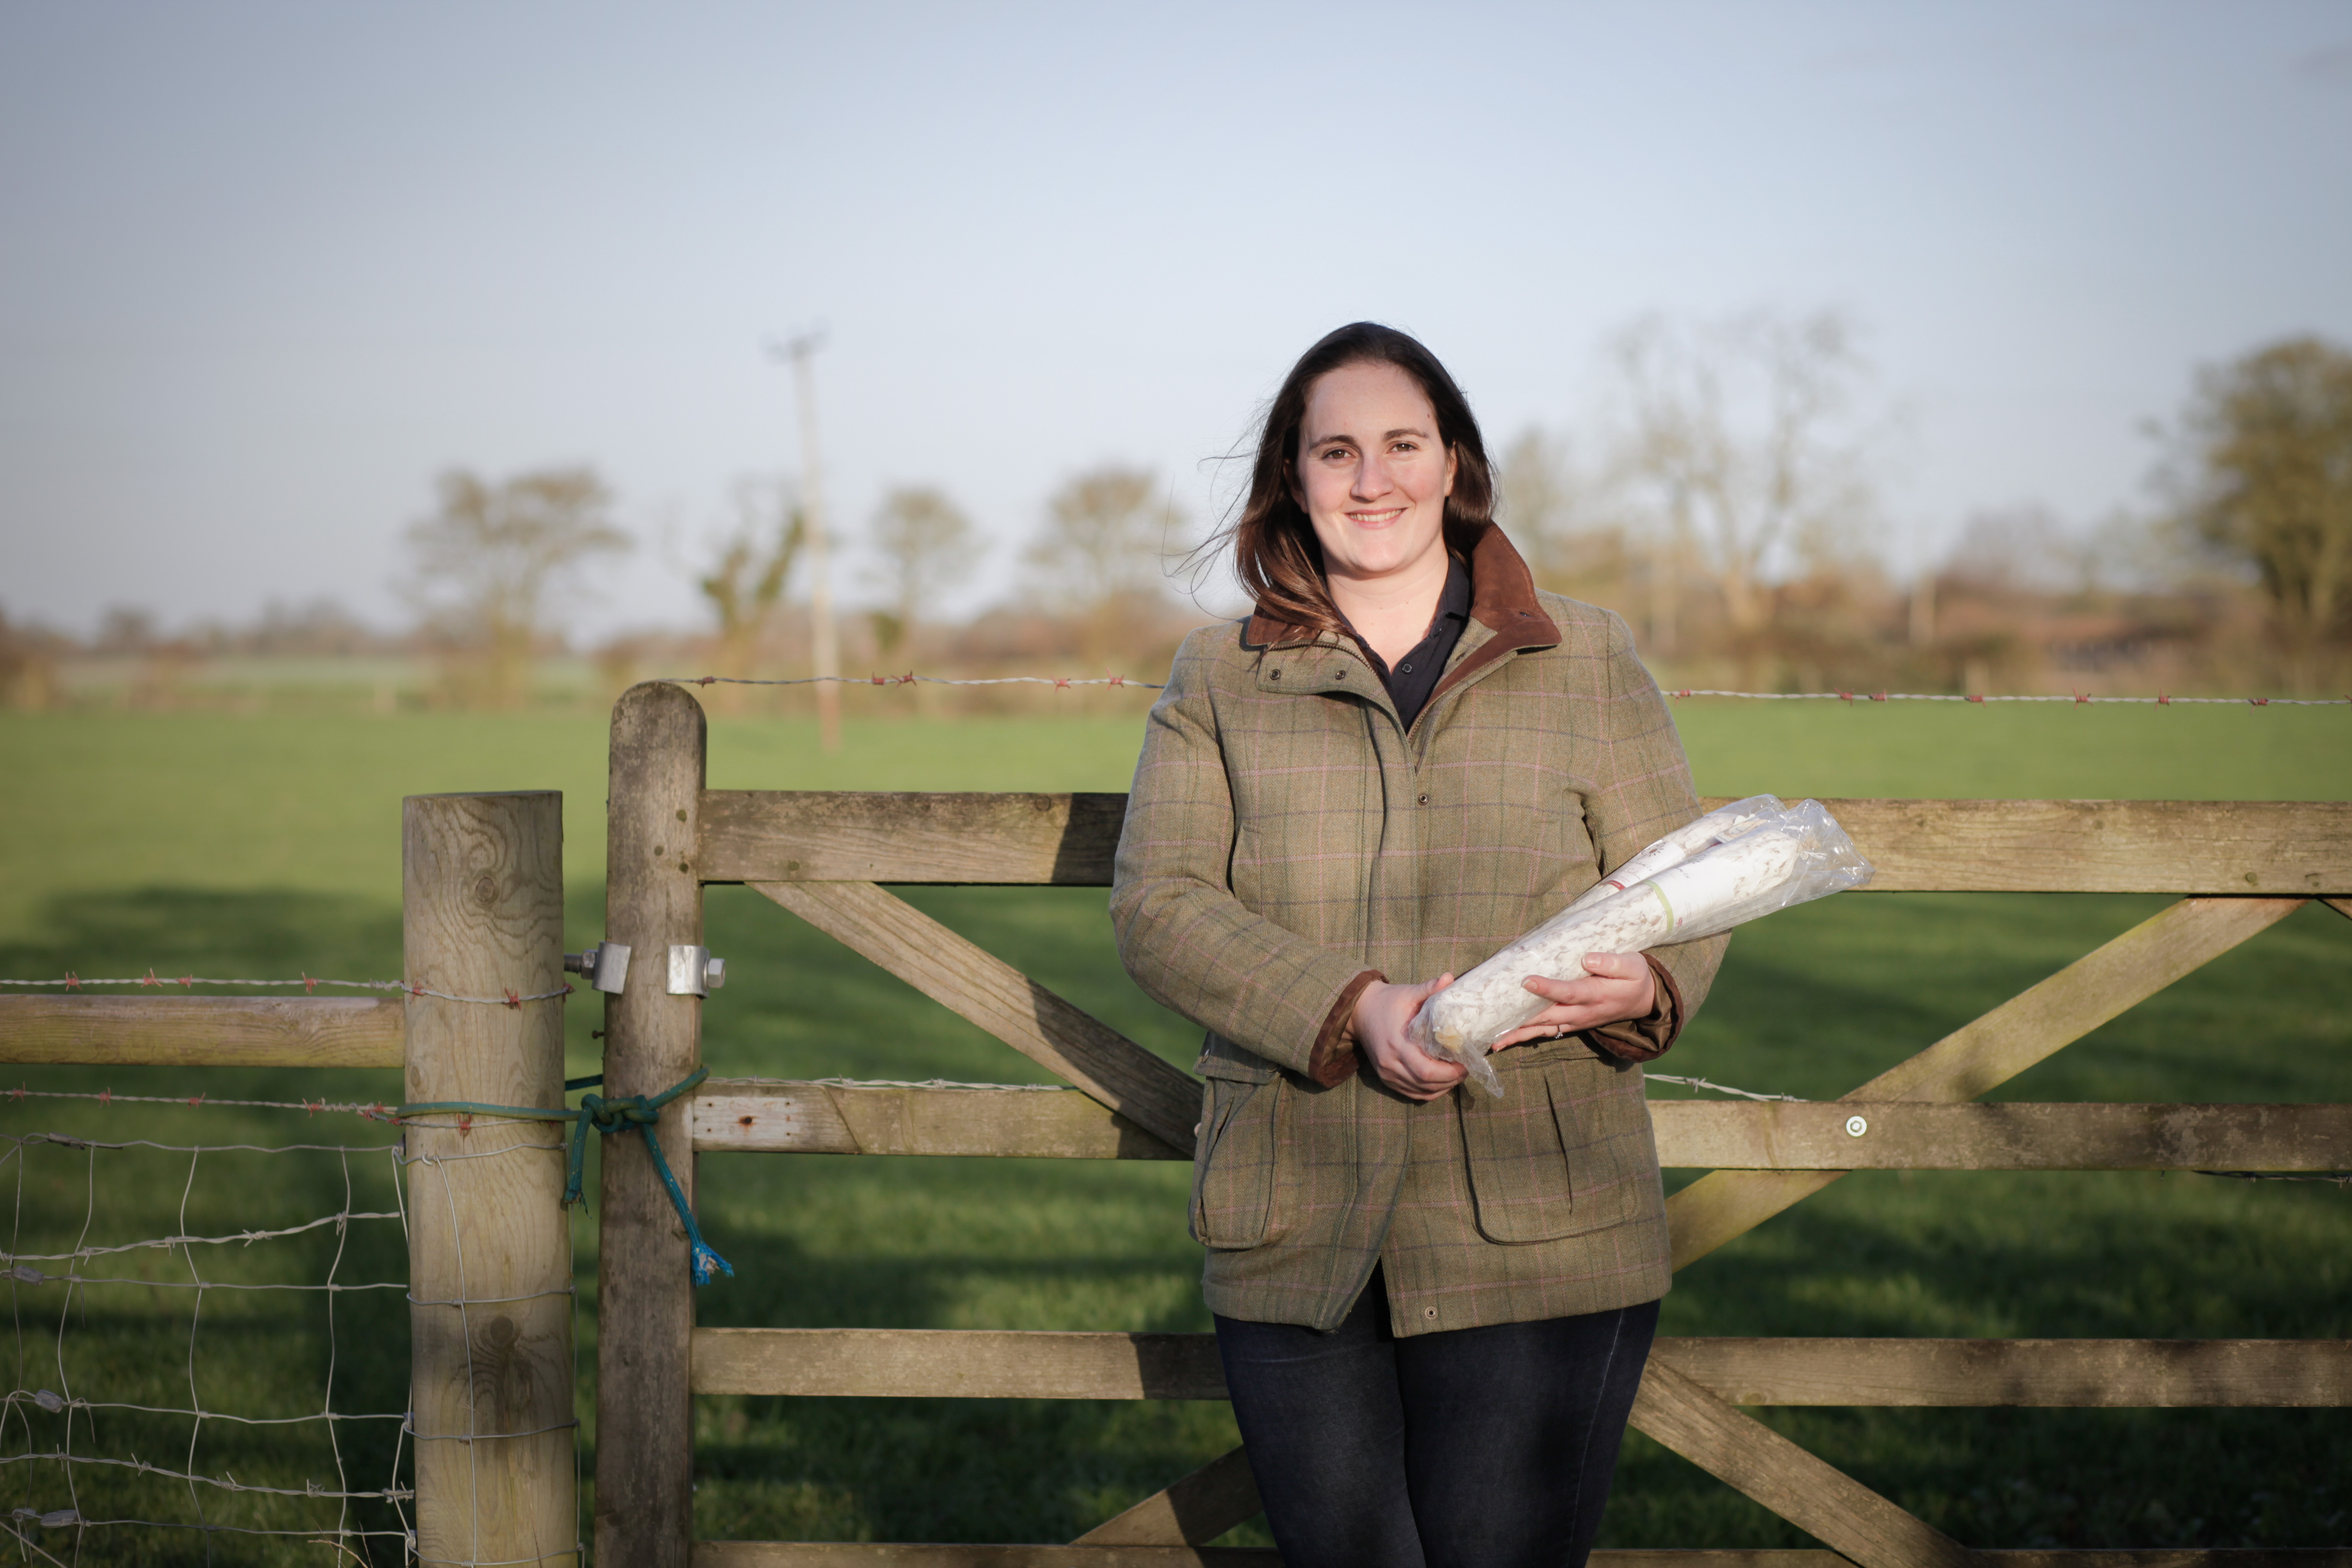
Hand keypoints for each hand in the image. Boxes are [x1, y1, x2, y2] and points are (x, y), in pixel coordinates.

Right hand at [1351, 974, 1461, 1101]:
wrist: (1359, 1011)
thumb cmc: (1387, 1001)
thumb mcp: (1408, 993)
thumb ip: (1429, 988)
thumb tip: (1450, 977)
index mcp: (1397, 1043)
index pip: (1426, 1070)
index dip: (1450, 1072)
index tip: (1465, 1063)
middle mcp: (1390, 1063)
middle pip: (1425, 1084)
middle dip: (1450, 1081)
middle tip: (1466, 1069)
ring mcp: (1386, 1073)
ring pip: (1420, 1092)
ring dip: (1442, 1088)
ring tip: (1457, 1075)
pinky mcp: (1385, 1078)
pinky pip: (1411, 1094)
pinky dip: (1429, 1092)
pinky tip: (1441, 1083)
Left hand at [1492, 952, 1655, 1049]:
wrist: (1645, 1000)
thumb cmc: (1635, 978)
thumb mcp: (1632, 965)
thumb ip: (1611, 963)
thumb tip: (1587, 958)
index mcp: (1596, 995)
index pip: (1568, 992)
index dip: (1548, 988)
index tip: (1527, 981)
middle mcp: (1583, 1012)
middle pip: (1548, 1017)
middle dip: (1522, 1020)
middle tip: (1496, 1020)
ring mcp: (1576, 1021)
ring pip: (1544, 1029)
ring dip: (1519, 1034)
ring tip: (1494, 1040)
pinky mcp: (1572, 1023)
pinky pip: (1547, 1031)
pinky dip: (1526, 1036)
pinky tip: (1506, 1040)